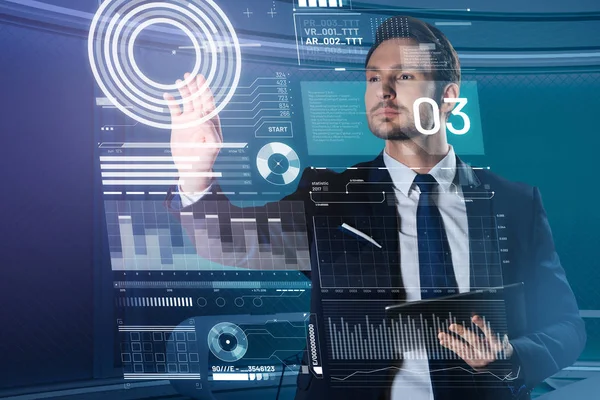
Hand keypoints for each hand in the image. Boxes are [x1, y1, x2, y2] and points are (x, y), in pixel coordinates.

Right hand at [164, 73, 222, 192]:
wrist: (191, 168)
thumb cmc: (206, 158)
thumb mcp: (213, 145)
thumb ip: (210, 129)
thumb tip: (203, 114)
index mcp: (211, 120)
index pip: (208, 102)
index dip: (205, 90)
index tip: (200, 80)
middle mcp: (200, 117)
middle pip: (198, 98)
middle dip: (195, 86)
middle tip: (190, 75)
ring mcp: (189, 119)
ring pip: (186, 101)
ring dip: (184, 91)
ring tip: (180, 81)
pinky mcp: (178, 124)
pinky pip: (174, 109)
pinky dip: (171, 102)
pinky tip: (167, 95)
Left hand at [438, 315, 513, 371]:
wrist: (499, 364)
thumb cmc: (496, 346)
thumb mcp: (496, 338)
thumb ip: (486, 329)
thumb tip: (474, 317)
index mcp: (497, 345)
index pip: (489, 333)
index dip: (482, 325)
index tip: (474, 318)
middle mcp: (489, 353)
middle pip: (474, 342)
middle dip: (462, 333)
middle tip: (452, 326)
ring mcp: (480, 360)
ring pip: (464, 349)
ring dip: (451, 341)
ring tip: (441, 335)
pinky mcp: (472, 363)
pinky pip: (460, 353)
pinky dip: (451, 346)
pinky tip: (443, 341)